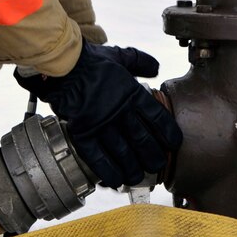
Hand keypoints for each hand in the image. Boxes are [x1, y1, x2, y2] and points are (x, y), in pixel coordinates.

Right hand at [14, 40, 181, 188]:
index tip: (174, 143)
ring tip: (138, 176)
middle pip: (142, 140)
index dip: (168, 133)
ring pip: (122, 153)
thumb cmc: (91, 61)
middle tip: (158, 164)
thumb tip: (156, 67)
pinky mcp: (83, 133)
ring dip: (132, 168)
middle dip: (153, 156)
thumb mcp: (120, 56)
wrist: (63, 67)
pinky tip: (115, 180)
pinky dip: (107, 171)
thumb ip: (139, 61)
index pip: (157, 117)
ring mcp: (101, 125)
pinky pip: (97, 157)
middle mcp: (119, 112)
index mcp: (131, 93)